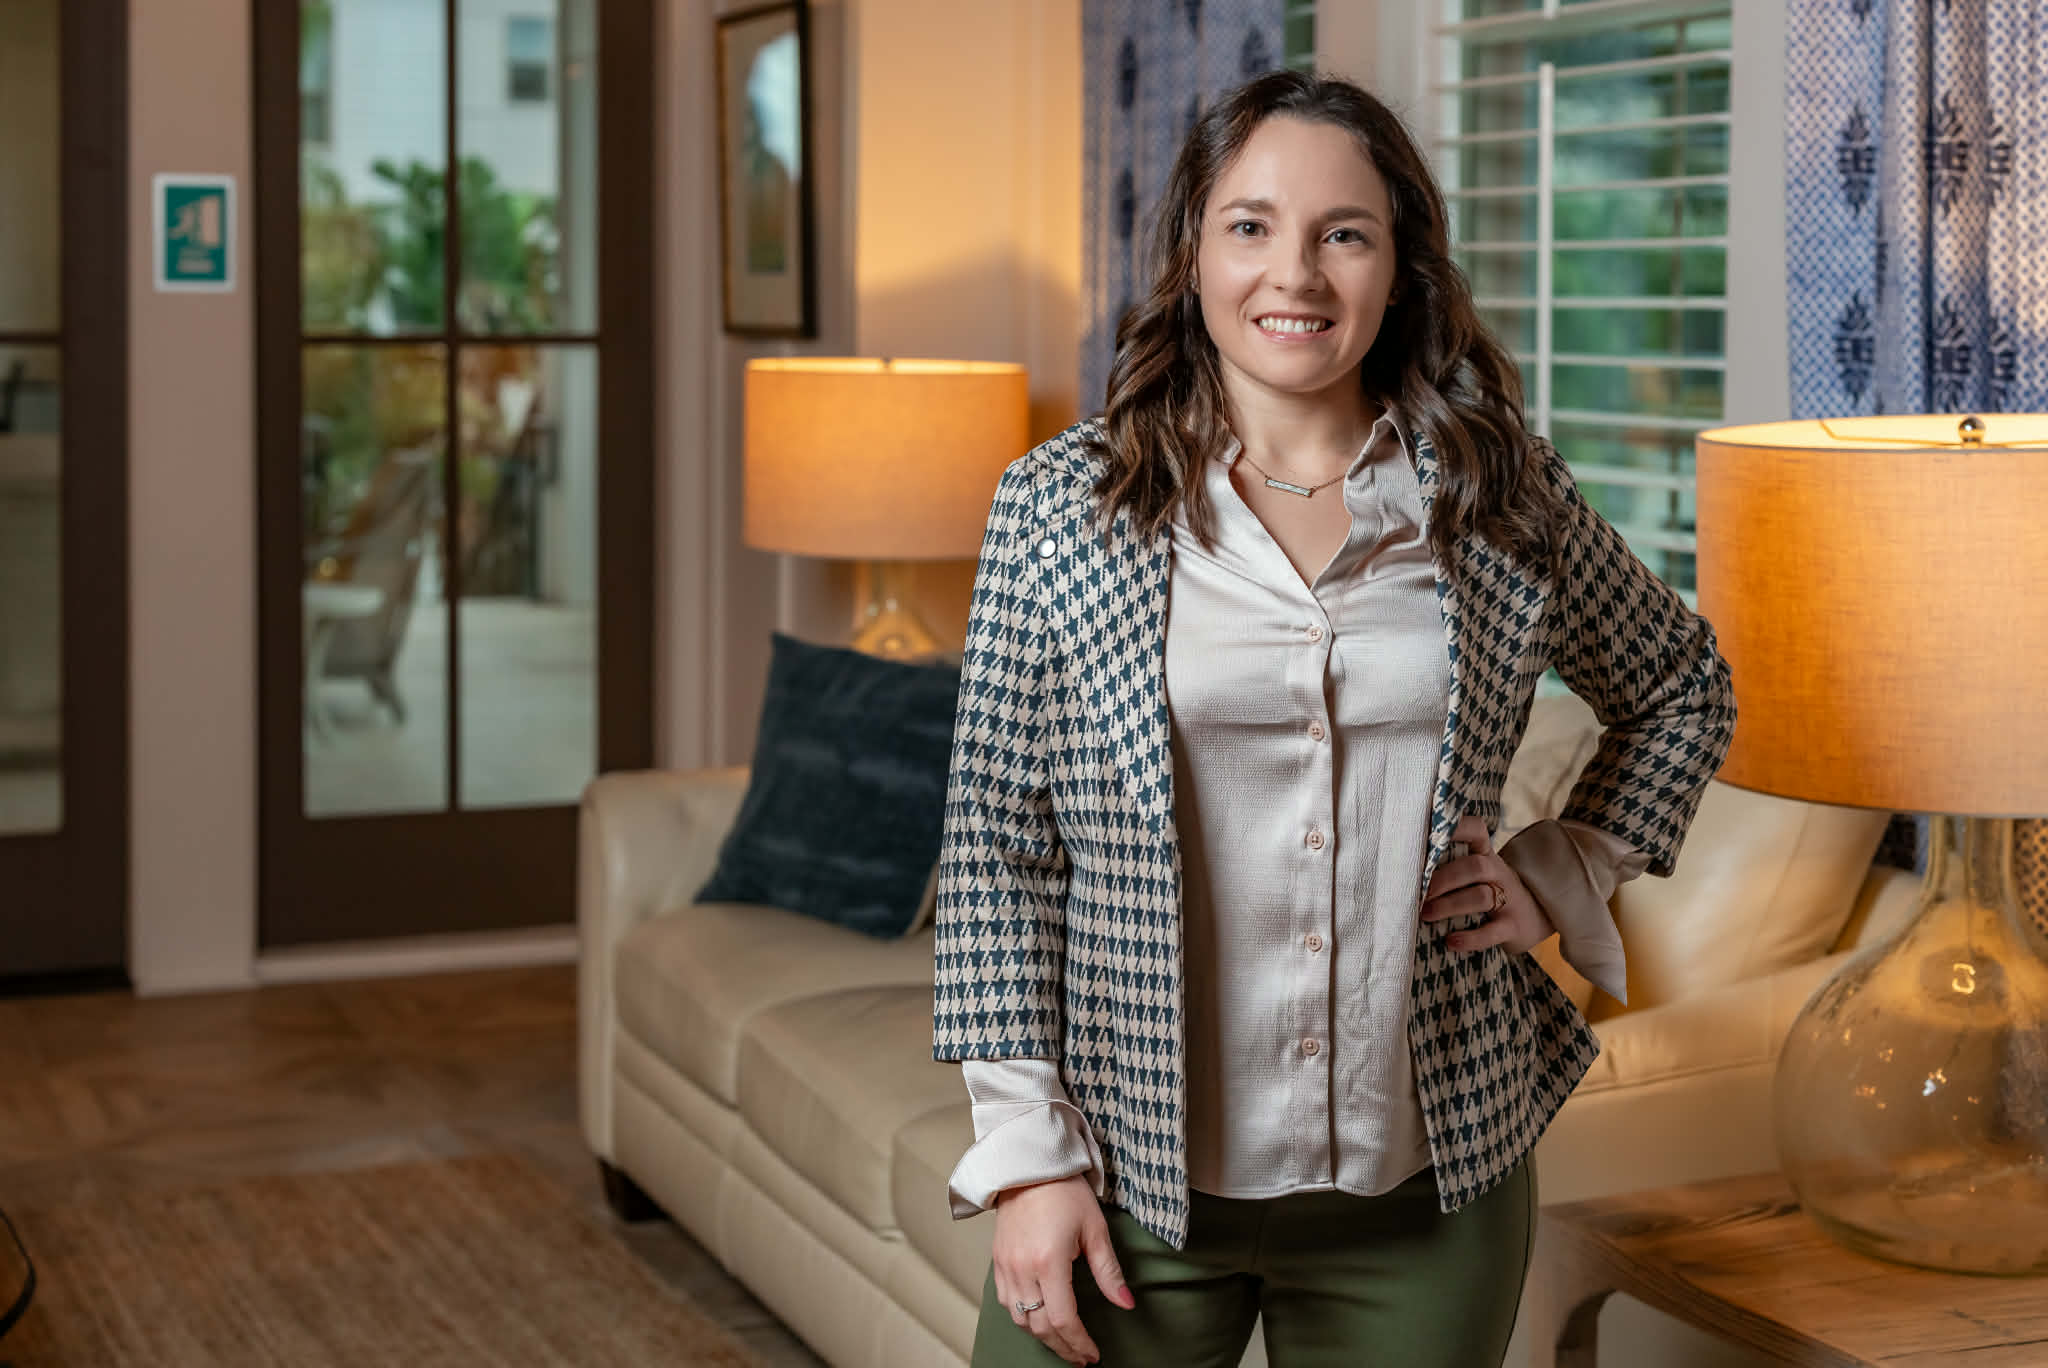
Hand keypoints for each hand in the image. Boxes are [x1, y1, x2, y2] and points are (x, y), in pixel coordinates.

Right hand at [990, 1173, 1135, 1364]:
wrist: (1029, 1164)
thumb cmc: (1064, 1191)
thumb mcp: (1095, 1229)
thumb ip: (1109, 1271)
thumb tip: (1125, 1303)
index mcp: (1049, 1261)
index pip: (1063, 1319)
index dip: (1079, 1342)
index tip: (1093, 1354)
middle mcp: (1023, 1268)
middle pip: (1040, 1326)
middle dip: (1063, 1347)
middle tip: (1081, 1357)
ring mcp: (1006, 1266)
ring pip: (1020, 1318)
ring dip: (1042, 1335)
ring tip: (1063, 1341)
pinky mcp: (998, 1260)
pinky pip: (1006, 1302)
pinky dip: (1023, 1316)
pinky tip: (1038, 1317)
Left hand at [1420, 814, 1554, 953]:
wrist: (1535, 915)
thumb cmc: (1488, 889)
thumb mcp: (1474, 871)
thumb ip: (1447, 864)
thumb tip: (1401, 867)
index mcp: (1484, 854)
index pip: (1475, 830)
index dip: (1455, 828)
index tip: (1428, 831)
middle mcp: (1497, 873)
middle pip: (1475, 866)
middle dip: (1444, 878)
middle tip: (1419, 891)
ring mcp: (1508, 899)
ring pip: (1481, 896)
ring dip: (1450, 905)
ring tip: (1425, 915)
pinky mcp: (1512, 927)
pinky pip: (1492, 932)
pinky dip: (1471, 938)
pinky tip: (1451, 941)